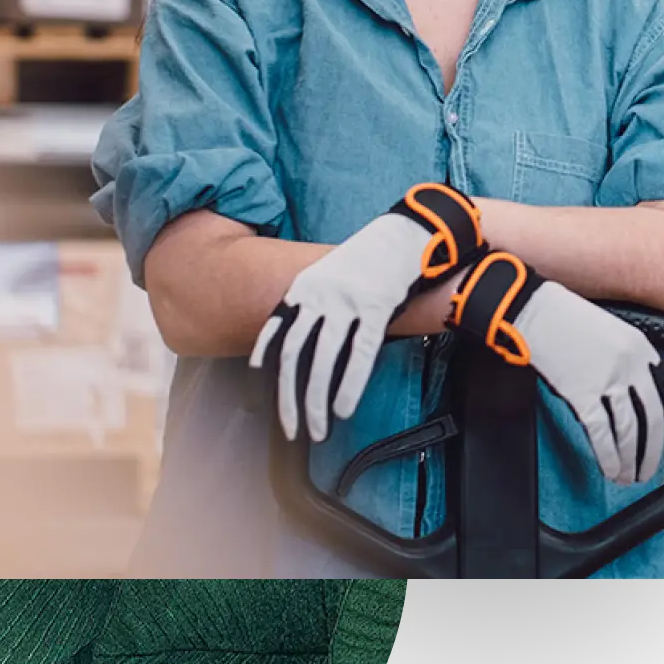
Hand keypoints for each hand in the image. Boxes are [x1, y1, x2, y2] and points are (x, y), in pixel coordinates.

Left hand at [250, 184, 484, 442]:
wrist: (404, 233)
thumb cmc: (370, 260)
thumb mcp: (329, 274)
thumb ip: (312, 304)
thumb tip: (305, 343)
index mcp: (304, 287)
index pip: (277, 330)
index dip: (265, 362)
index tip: (259, 390)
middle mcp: (320, 294)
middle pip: (295, 353)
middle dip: (289, 398)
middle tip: (292, 428)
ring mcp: (347, 300)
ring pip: (323, 359)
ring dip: (317, 401)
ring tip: (318, 430)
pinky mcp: (376, 306)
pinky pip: (359, 354)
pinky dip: (349, 386)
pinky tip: (344, 408)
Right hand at [445, 253, 663, 485]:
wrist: (534, 309)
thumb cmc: (565, 317)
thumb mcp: (610, 330)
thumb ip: (628, 357)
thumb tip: (633, 390)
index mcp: (641, 347)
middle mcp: (631, 365)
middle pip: (652, 419)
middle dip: (652, 451)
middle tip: (648, 470)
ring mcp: (607, 380)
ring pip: (628, 432)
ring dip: (630, 460)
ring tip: (627, 476)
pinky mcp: (582, 393)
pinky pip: (601, 434)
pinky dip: (608, 456)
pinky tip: (609, 469)